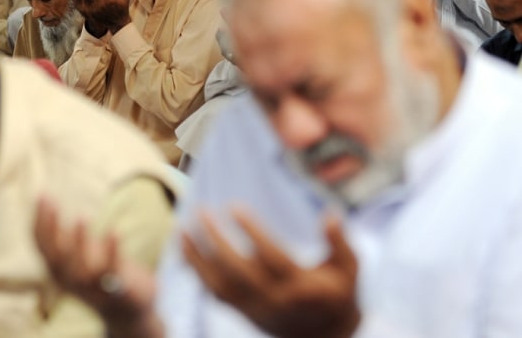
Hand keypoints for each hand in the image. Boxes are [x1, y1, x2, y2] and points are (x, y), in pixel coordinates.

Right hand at [33, 197, 157, 325]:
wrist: (129, 310)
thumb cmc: (101, 275)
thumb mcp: (79, 257)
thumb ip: (65, 238)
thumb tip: (46, 200)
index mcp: (60, 271)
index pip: (42, 247)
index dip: (40, 222)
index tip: (43, 195)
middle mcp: (71, 282)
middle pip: (55, 257)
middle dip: (51, 228)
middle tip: (51, 201)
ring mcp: (94, 289)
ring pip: (80, 269)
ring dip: (78, 242)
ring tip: (80, 216)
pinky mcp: (118, 291)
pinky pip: (112, 272)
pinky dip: (112, 251)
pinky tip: (113, 230)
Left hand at [182, 209, 359, 337]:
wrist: (327, 337)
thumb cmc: (338, 294)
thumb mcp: (349, 269)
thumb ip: (340, 242)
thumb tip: (330, 214)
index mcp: (300, 287)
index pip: (271, 257)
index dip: (251, 232)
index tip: (234, 207)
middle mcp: (274, 300)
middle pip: (237, 271)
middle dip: (215, 241)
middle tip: (201, 211)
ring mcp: (256, 309)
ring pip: (219, 286)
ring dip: (197, 258)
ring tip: (182, 229)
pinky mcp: (245, 313)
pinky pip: (215, 294)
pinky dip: (197, 272)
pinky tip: (185, 248)